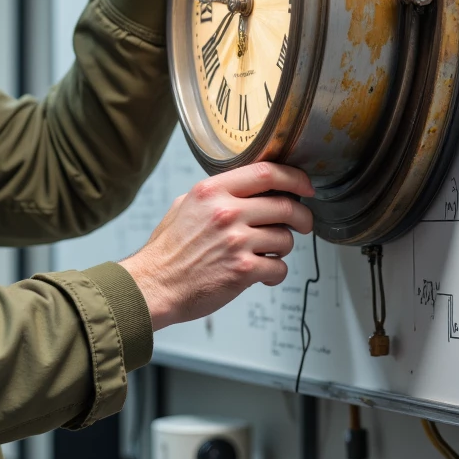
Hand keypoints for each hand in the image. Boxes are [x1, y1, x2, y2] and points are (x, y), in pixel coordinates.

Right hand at [120, 162, 314, 331]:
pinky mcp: (243, 270)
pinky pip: (279, 268)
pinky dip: (275, 274)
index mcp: (212, 192)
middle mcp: (226, 212)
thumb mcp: (183, 207)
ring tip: (267, 254)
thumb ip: (215, 195)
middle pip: (286, 206)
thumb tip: (245, 189)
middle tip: (302, 224)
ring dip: (283, 248)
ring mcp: (236, 241)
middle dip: (301, 217)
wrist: (153, 286)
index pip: (266, 172)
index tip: (305, 186)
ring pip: (286, 239)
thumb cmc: (166, 252)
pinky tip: (262, 275)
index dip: (294, 178)